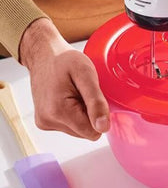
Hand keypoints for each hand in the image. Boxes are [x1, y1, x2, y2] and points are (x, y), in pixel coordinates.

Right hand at [19, 18, 109, 139]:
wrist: (44, 55)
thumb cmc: (65, 61)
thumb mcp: (86, 75)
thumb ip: (96, 103)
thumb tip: (103, 128)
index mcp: (59, 112)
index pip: (92, 132)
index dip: (99, 115)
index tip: (92, 97)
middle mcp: (48, 121)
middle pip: (85, 132)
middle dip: (90, 113)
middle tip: (83, 92)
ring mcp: (45, 122)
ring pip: (78, 129)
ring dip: (82, 113)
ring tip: (75, 93)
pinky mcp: (44, 121)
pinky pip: (69, 125)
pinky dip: (74, 113)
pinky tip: (68, 96)